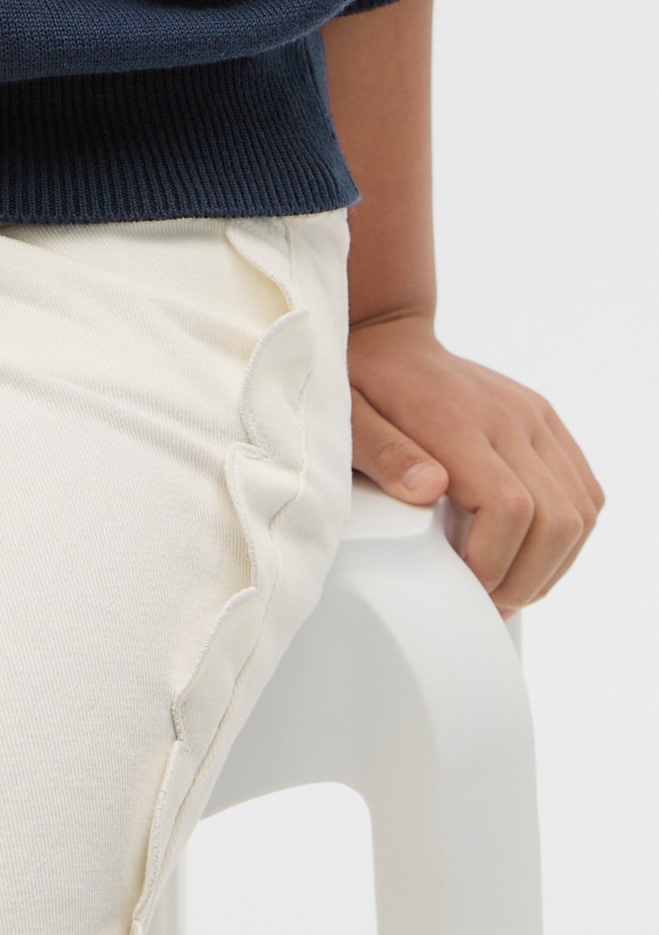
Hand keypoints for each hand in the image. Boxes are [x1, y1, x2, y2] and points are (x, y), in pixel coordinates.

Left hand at [347, 311, 604, 612]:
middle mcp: (509, 416)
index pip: (510, 507)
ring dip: (552, 563)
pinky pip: (585, 490)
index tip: (464, 584)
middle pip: (556, 519)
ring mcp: (534, 416)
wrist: (387, 334)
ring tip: (510, 583)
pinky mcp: (545, 419)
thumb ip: (384, 455)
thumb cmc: (360, 386)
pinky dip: (569, 533)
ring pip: (580, 510)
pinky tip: (532, 550)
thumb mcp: (348, 418)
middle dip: (526, 578)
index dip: (495, 562)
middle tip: (489, 600)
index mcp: (459, 421)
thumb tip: (429, 489)